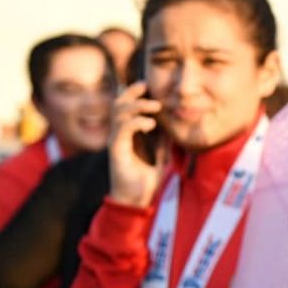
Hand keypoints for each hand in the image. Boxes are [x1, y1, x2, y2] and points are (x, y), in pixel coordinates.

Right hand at [109, 82, 166, 206]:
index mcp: (127, 135)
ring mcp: (116, 141)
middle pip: (118, 104)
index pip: (126, 107)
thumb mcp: (160, 158)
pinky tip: (151, 124)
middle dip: (131, 92)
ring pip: (119, 113)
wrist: (136, 202)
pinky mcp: (116, 151)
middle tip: (146, 86)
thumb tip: (171, 130)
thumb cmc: (145, 182)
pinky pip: (122, 129)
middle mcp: (119, 135)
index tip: (149, 86)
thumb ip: (162, 143)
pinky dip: (136, 122)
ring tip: (155, 106)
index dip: (135, 94)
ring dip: (137, 105)